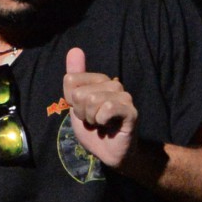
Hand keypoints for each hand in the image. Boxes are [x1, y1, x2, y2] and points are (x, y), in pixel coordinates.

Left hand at [62, 47, 140, 168]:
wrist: (110, 153)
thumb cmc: (94, 129)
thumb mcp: (76, 104)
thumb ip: (74, 78)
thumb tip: (74, 49)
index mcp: (100, 80)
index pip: (70, 80)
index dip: (71, 102)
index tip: (83, 112)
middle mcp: (114, 84)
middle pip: (80, 93)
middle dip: (81, 113)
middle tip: (93, 121)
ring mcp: (124, 97)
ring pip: (93, 100)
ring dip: (91, 119)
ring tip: (101, 124)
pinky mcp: (131, 111)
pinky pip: (108, 108)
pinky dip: (102, 120)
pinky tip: (109, 126)